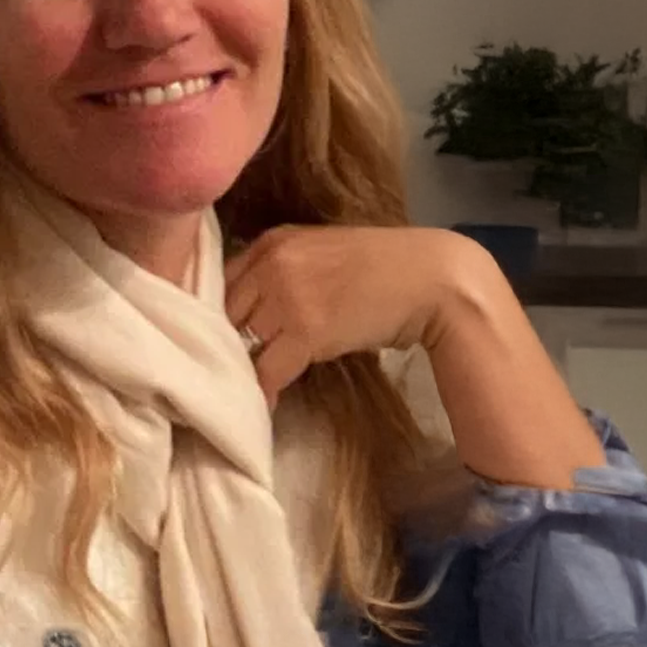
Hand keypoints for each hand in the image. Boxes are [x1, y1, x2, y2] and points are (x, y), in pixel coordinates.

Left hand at [224, 224, 494, 407]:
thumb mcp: (321, 256)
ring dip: (240, 368)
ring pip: (240, 341)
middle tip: (221, 369)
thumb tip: (256, 312)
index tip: (215, 338)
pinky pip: (267, 369)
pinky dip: (263, 391)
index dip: (216, 313)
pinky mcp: (306, 330)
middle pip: (223, 310)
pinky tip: (263, 405)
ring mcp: (287, 294)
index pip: (223, 279)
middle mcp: (272, 262)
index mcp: (272, 240)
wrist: (432, 279)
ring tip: (238, 389)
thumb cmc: (382, 269)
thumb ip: (283, 273)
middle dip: (222, 341)